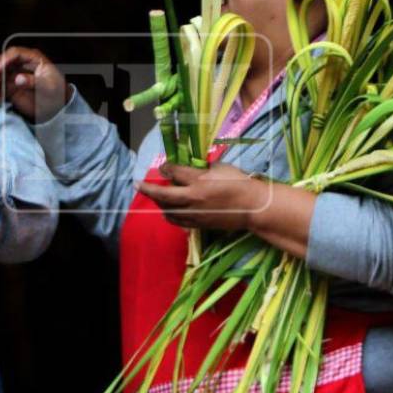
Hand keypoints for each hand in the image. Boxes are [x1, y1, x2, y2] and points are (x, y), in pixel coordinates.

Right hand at [0, 46, 68, 122]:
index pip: (15, 53)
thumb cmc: (57, 92)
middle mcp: (21, 65)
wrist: (58, 106)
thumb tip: (18, 78)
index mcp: (32, 58)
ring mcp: (14, 76)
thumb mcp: (49, 86)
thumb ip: (34, 81)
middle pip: (2, 61)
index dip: (5, 59)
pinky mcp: (10, 88)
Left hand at [136, 162, 268, 231]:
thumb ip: (202, 168)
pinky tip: (169, 212)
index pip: (175, 173)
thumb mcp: (220, 167)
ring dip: (160, 204)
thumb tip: (190, 168)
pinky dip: (171, 215)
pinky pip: (179, 221)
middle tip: (138, 184)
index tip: (162, 167)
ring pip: (169, 211)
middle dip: (149, 189)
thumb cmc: (240, 183)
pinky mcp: (200, 224)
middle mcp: (193, 199)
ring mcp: (195, 214)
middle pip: (164, 195)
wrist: (253, 207)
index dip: (166, 168)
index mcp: (199, 181)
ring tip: (156, 198)